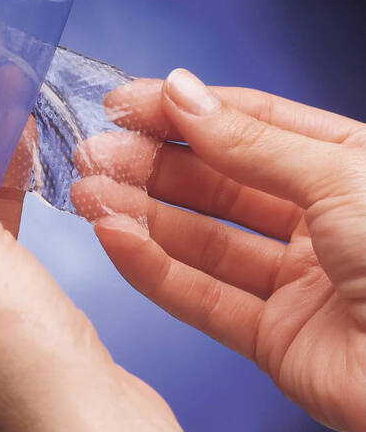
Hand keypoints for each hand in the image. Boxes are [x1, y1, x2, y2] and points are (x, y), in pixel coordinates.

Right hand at [72, 68, 365, 431]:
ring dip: (140, 214)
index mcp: (343, 165)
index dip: (182, 110)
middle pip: (214, 181)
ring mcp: (292, 280)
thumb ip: (251, 142)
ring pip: (200, 239)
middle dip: (150, 164)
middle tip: (96, 151)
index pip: (245, 124)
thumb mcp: (340, 176)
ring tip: (90, 192)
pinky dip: (153, 269)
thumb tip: (182, 93)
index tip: (126, 102)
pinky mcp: (272, 337)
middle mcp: (315, 218)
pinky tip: (116, 238)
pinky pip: (202, 298)